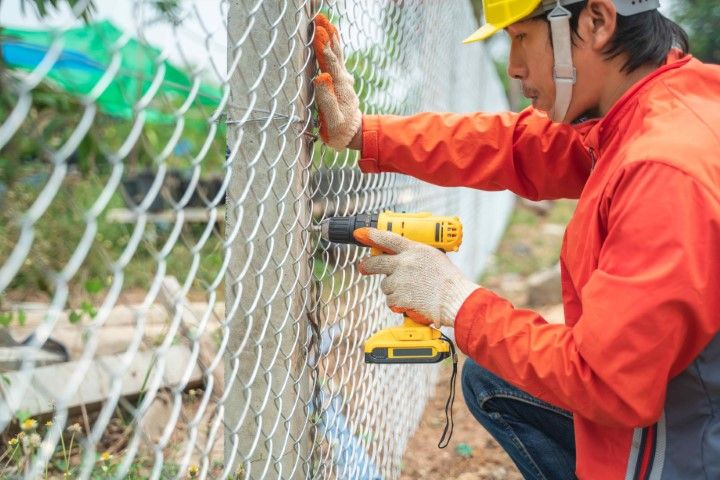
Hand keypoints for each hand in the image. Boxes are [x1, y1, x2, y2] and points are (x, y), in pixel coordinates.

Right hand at [312, 14, 361, 150]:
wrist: (353, 135)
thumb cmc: (339, 131)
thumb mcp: (333, 119)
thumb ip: (326, 99)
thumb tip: (321, 76)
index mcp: (338, 87)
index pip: (329, 62)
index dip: (323, 46)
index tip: (317, 30)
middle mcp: (343, 80)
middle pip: (335, 53)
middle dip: (328, 34)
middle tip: (320, 18)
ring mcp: (343, 80)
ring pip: (338, 54)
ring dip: (332, 37)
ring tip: (326, 22)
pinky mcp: (342, 82)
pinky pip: (338, 60)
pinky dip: (334, 46)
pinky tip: (332, 39)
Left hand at [354, 228, 479, 327]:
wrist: (455, 300)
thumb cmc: (449, 280)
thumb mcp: (435, 257)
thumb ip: (417, 255)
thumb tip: (405, 256)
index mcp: (415, 249)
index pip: (388, 238)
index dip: (372, 235)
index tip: (360, 234)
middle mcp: (405, 263)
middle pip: (376, 262)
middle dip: (367, 265)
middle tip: (363, 267)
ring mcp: (400, 280)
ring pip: (385, 284)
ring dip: (393, 289)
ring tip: (411, 291)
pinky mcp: (399, 297)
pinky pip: (390, 300)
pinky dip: (397, 303)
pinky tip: (411, 302)